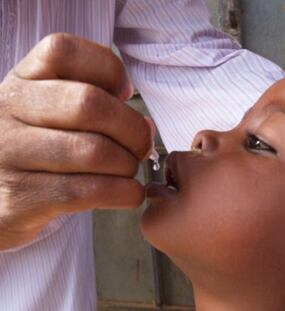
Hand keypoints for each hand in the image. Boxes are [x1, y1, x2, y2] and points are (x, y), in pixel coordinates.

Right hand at [0, 33, 151, 249]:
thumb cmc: (37, 150)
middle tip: (142, 145)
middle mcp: (8, 110)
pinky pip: (88, 191)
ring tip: (130, 170)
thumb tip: (145, 125)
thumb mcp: (48, 112)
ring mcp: (9, 154)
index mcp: (21, 81)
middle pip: (88, 104)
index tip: (126, 93)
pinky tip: (130, 193)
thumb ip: (92, 103)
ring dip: (128, 165)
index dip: (109, 69)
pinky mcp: (20, 198)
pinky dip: (123, 193)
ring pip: (93, 152)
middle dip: (132, 128)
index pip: (64, 51)